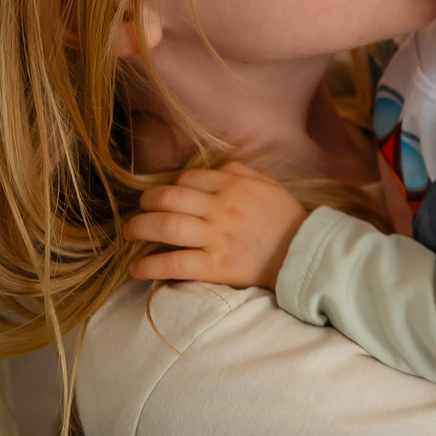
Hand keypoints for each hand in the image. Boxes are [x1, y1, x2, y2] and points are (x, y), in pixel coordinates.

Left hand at [124, 162, 307, 289]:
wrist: (305, 254)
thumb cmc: (286, 220)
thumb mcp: (269, 185)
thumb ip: (240, 171)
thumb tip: (214, 167)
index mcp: (234, 185)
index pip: (187, 179)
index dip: (171, 187)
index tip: (166, 198)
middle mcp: (222, 207)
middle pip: (168, 198)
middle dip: (146, 203)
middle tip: (139, 211)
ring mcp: (217, 237)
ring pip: (165, 226)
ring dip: (139, 228)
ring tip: (130, 233)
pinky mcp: (216, 265)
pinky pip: (174, 263)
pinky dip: (149, 265)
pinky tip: (136, 268)